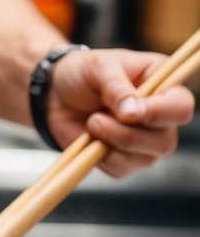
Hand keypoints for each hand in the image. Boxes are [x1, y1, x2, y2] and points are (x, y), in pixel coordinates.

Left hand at [46, 47, 195, 177]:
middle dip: (127, 135)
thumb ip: (117, 88)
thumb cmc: (83, 73)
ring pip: (145, 159)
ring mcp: (146, 142)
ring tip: (91, 123)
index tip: (127, 112)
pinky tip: (90, 140)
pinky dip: (101, 158)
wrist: (55, 94)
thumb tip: (133, 113)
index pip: (181, 107)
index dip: (159, 113)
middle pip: (165, 141)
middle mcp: (162, 117)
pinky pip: (121, 169)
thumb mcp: (98, 67)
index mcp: (165, 84)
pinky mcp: (125, 160)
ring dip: (111, 144)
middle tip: (95, 119)